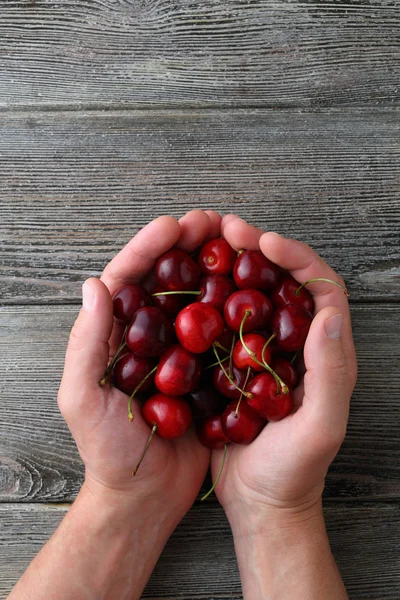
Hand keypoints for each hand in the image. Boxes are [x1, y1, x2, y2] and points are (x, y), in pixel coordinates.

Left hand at [58, 210, 220, 515]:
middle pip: (166, 279)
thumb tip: (94, 284)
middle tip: (213, 222)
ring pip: (196, 299)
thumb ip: (86, 344)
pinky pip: (219, 332)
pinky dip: (233, 307)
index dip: (148, 247)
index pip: (128, 278)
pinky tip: (252, 290)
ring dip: (213, 268)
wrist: (145, 496)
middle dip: (187, 247)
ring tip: (236, 243)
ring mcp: (178, 351)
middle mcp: (147, 336)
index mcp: (113, 335)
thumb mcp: (83, 399)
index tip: (173, 225)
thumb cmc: (107, 452)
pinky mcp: (204, 370)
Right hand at [211, 215, 357, 528]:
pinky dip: (206, 301)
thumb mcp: (320, 428)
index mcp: (324, 350)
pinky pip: (220, 323)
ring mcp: (261, 352)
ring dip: (228, 268)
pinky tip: (184, 290)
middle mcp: (294, 343)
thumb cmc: (296, 470)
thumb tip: (328, 312)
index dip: (294, 257)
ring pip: (248, 297)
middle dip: (256, 250)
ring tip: (202, 246)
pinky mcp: (232, 365)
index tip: (263, 241)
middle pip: (281, 282)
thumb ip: (329, 372)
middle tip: (225, 228)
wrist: (260, 502)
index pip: (319, 287)